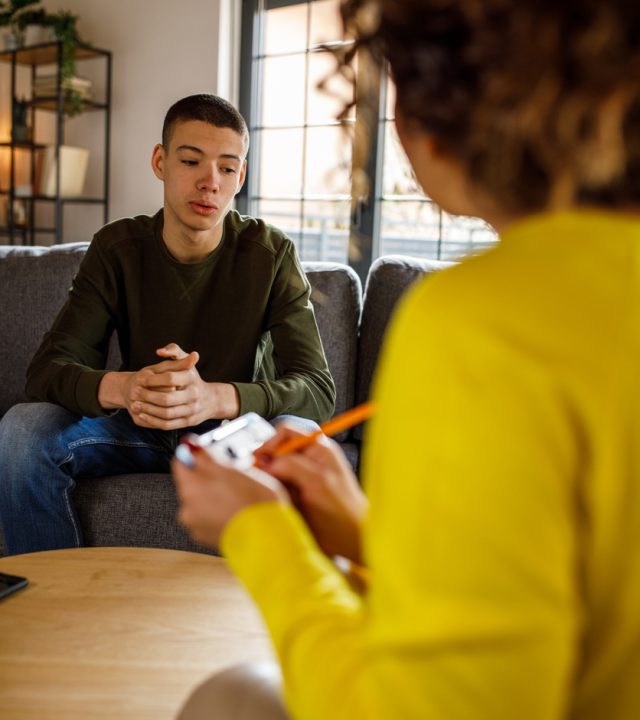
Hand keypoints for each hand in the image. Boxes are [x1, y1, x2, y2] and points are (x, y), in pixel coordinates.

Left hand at [99, 343, 239, 427]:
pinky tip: (142, 415)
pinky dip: (153, 420)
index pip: (170, 379)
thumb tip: (159, 351)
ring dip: (148, 410)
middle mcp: (194, 395)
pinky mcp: (188, 422)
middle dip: (148, 397)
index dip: (153, 380)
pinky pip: (168, 424)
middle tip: (135, 394)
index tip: (141, 379)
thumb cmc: (192, 379)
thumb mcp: (186, 363)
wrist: (211, 400)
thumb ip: (174, 351)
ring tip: (135, 405)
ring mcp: (192, 410)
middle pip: (167, 399)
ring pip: (166, 413)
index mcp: (192, 379)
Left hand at [172, 446, 288, 548]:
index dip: (196, 455)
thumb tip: (190, 445)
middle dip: (209, 478)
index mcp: (191, 487)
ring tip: (238, 497)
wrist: (268, 540)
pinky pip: (208, 517)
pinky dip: (218, 512)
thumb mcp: (233, 470)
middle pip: (192, 483)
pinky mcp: (206, 538)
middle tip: (233, 477)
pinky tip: (236, 512)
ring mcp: (196, 525)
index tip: (210, 454)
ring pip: (201, 500)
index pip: (181, 462)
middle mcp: (186, 508)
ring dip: (214, 496)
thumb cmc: (254, 503)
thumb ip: (207, 458)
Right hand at [255, 424, 366, 562]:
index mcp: (317, 448)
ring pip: (273, 470)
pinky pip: (275, 487)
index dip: (270, 443)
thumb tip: (268, 462)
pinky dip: (271, 493)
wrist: (350, 540)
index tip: (258, 460)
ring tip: (269, 493)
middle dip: (266, 463)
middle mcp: (308, 459)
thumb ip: (293, 466)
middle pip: (276, 451)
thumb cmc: (342, 510)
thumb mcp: (318, 482)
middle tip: (260, 479)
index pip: (286, 432)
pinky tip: (274, 503)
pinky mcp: (294, 494)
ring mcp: (300, 477)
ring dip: (268, 480)